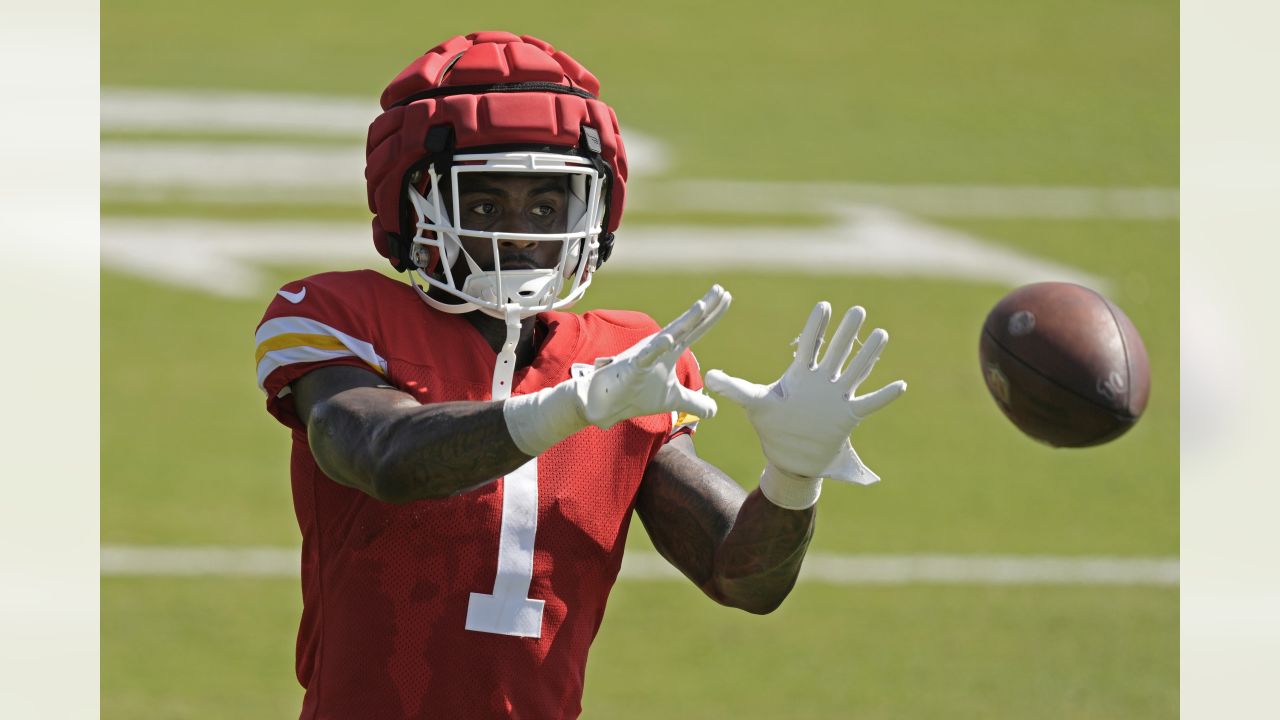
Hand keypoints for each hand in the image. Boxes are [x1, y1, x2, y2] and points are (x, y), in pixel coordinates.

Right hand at [576, 285, 729, 428]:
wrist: (606, 401)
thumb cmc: (636, 394)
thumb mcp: (673, 400)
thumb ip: (694, 402)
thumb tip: (714, 410)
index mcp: (670, 350)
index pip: (696, 329)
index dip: (712, 315)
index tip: (727, 296)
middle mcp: (660, 345)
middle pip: (688, 325)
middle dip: (705, 307)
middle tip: (722, 289)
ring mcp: (646, 354)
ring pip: (669, 334)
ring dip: (685, 321)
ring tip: (702, 306)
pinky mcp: (633, 367)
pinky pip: (646, 356)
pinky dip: (658, 348)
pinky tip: (670, 341)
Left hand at [705, 302, 905, 484]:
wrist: (789, 459)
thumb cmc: (772, 427)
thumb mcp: (754, 404)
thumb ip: (735, 388)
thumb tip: (709, 377)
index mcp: (800, 375)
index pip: (809, 345)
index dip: (816, 326)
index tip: (823, 306)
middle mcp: (821, 381)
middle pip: (836, 351)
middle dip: (846, 332)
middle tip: (857, 310)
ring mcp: (836, 397)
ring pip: (855, 370)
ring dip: (868, 354)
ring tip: (881, 334)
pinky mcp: (847, 416)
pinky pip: (869, 403)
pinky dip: (884, 395)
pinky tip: (900, 384)